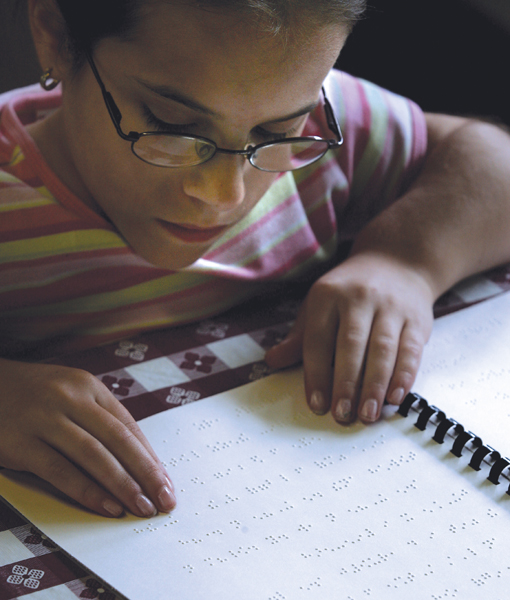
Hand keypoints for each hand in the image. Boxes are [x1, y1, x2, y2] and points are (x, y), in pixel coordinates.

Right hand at [0, 360, 175, 516]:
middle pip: (119, 440)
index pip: (128, 426)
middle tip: (165, 500)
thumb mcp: (69, 392)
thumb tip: (136, 458)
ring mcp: (45, 419)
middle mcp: (71, 398)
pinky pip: (60, 471)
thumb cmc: (33, 395)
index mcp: (88, 386)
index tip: (166, 482)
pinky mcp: (21, 442)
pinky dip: (87, 491)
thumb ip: (98, 418)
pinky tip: (107, 507)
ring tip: (143, 508)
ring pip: (95, 455)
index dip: (150, 457)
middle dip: (147, 473)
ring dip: (124, 485)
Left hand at [265, 253, 433, 423]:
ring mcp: (390, 307)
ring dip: (375, 385)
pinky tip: (395, 396)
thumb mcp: (318, 305)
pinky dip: (404, 374)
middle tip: (342, 415)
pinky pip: (411, 349)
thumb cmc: (348, 292)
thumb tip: (272, 362)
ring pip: (383, 349)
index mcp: (327, 295)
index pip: (318, 339)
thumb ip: (299, 337)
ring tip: (367, 415)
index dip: (317, 374)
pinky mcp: (416, 318)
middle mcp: (359, 298)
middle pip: (351, 345)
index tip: (317, 404)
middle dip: (346, 383)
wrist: (396, 262)